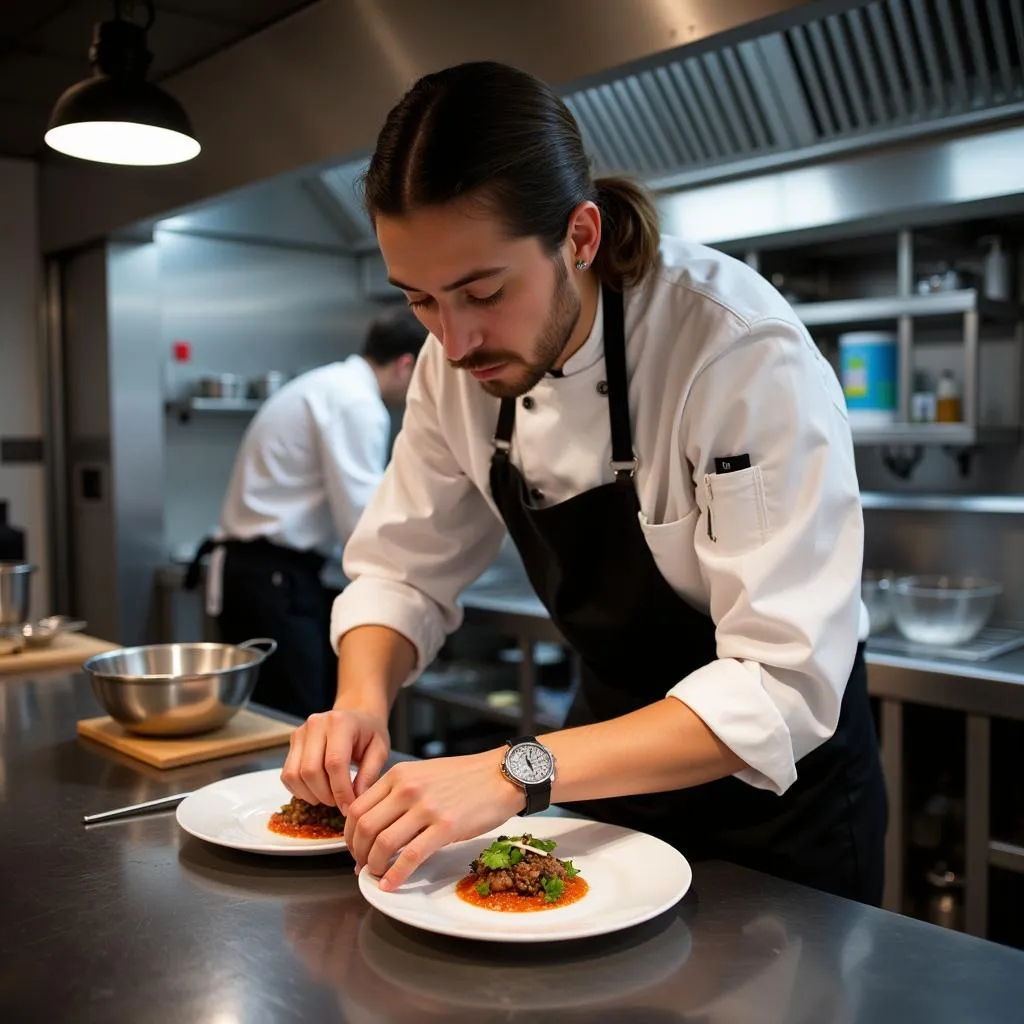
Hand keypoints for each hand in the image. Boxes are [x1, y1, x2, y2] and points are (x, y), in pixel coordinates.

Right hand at [281, 705, 390, 812]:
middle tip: (340, 803)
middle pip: (310, 771)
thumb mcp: (380, 750)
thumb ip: (369, 774)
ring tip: (329, 797)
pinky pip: (287, 774)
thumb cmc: (370, 733)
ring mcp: (300, 732)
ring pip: (295, 775)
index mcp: (341, 722)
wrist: (357, 715)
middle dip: (325, 795)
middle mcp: (316, 724)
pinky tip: (316, 791)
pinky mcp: (293, 742)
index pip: (334, 763)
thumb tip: (355, 801)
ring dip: (311, 795)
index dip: (340, 790)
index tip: (348, 808)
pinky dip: (299, 790)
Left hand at [345, 750, 522, 890]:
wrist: (502, 774)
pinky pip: (411, 856)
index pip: (357, 807)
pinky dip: (395, 875)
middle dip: (357, 852)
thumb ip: (399, 791)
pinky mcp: (445, 827)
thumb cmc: (466, 776)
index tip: (354, 847)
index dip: (349, 833)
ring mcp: (426, 808)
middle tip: (362, 865)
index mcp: (399, 775)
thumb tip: (378, 820)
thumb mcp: (424, 773)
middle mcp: (407, 789)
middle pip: (364, 827)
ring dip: (373, 864)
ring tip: (375, 874)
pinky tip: (391, 884)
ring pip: (383, 843)